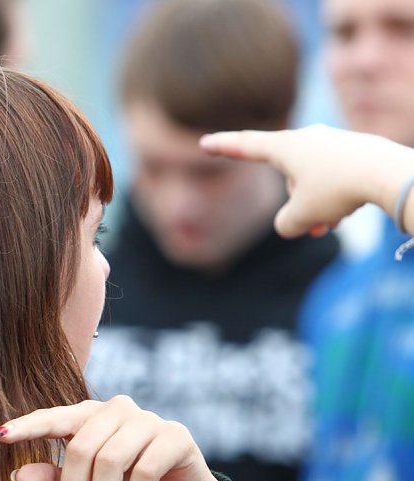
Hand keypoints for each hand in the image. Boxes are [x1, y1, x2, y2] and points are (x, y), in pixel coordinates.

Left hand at [0, 396, 227, 480]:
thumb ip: (54, 479)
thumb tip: (17, 475)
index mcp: (90, 414)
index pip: (54, 416)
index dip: (27, 426)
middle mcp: (117, 409)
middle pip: (81, 448)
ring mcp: (148, 419)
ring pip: (110, 460)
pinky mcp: (175, 436)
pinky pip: (144, 469)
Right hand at [200, 125, 413, 237]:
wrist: (389, 174)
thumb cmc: (338, 190)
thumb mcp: (301, 216)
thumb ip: (285, 224)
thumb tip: (291, 223)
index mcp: (285, 147)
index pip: (245, 146)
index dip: (223, 148)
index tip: (204, 143)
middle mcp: (308, 138)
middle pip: (289, 179)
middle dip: (298, 206)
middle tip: (314, 229)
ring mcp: (333, 142)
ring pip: (313, 182)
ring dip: (317, 207)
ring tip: (332, 224)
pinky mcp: (355, 151)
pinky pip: (334, 179)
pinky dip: (335, 199)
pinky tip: (350, 211)